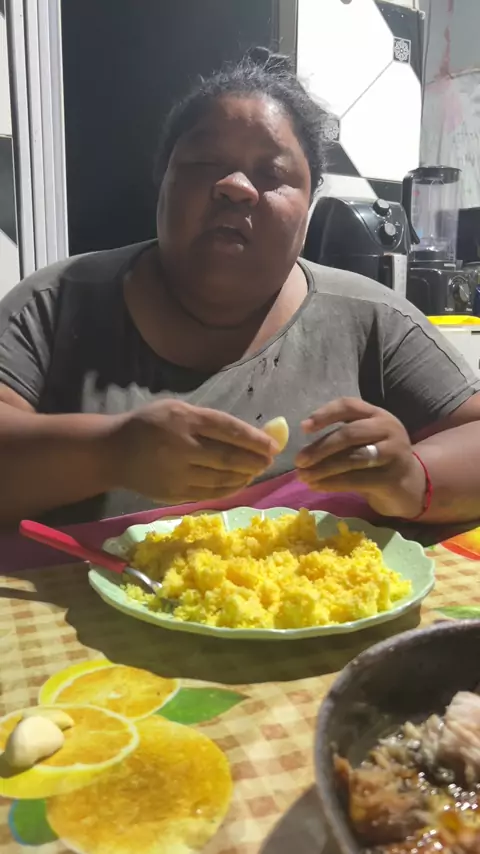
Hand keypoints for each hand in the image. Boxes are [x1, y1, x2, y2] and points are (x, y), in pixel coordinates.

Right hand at [113, 400, 276, 504]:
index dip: (255, 439)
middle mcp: (181, 446)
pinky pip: (209, 493)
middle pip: (228, 457)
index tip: (273, 446)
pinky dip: (229, 489)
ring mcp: (177, 473)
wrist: (112, 452)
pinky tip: (239, 483)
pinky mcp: (173, 493)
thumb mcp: (176, 409)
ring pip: (222, 478)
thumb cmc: (149, 424)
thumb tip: (250, 433)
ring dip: (245, 476)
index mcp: (184, 419)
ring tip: (256, 471)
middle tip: (269, 461)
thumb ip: (209, 420)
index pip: (229, 430)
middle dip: (255, 460)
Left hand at [295, 398, 425, 517]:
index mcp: (378, 415)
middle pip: (348, 433)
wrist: (411, 485)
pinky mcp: (392, 477)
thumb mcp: (364, 442)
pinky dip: (333, 483)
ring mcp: (394, 453)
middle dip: (320, 447)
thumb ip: (340, 439)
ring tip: (303, 477)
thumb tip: (304, 450)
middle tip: (299, 461)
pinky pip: (357, 479)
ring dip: (323, 468)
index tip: (304, 428)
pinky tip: (317, 486)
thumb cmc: (379, 461)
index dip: (324, 414)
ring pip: (352, 458)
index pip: (348, 406)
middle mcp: (388, 429)